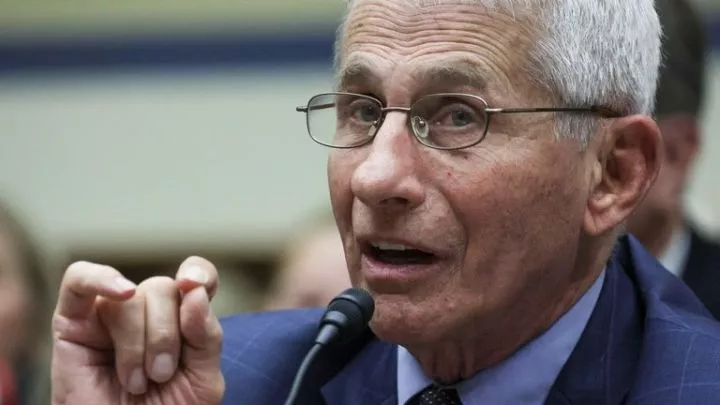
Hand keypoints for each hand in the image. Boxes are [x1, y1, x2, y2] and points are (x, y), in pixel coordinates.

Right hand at [51, 257, 224, 404]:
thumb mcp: (201, 378)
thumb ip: (206, 335)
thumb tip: (194, 291)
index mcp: (181, 319)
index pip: (195, 278)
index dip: (200, 273)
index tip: (198, 287)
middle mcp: (145, 311)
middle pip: (163, 288)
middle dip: (166, 335)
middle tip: (160, 375)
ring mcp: (108, 314)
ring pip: (130, 297)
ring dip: (137, 341)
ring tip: (135, 380)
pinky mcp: (72, 324)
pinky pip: (78, 280)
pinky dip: (100, 279)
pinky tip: (122, 292)